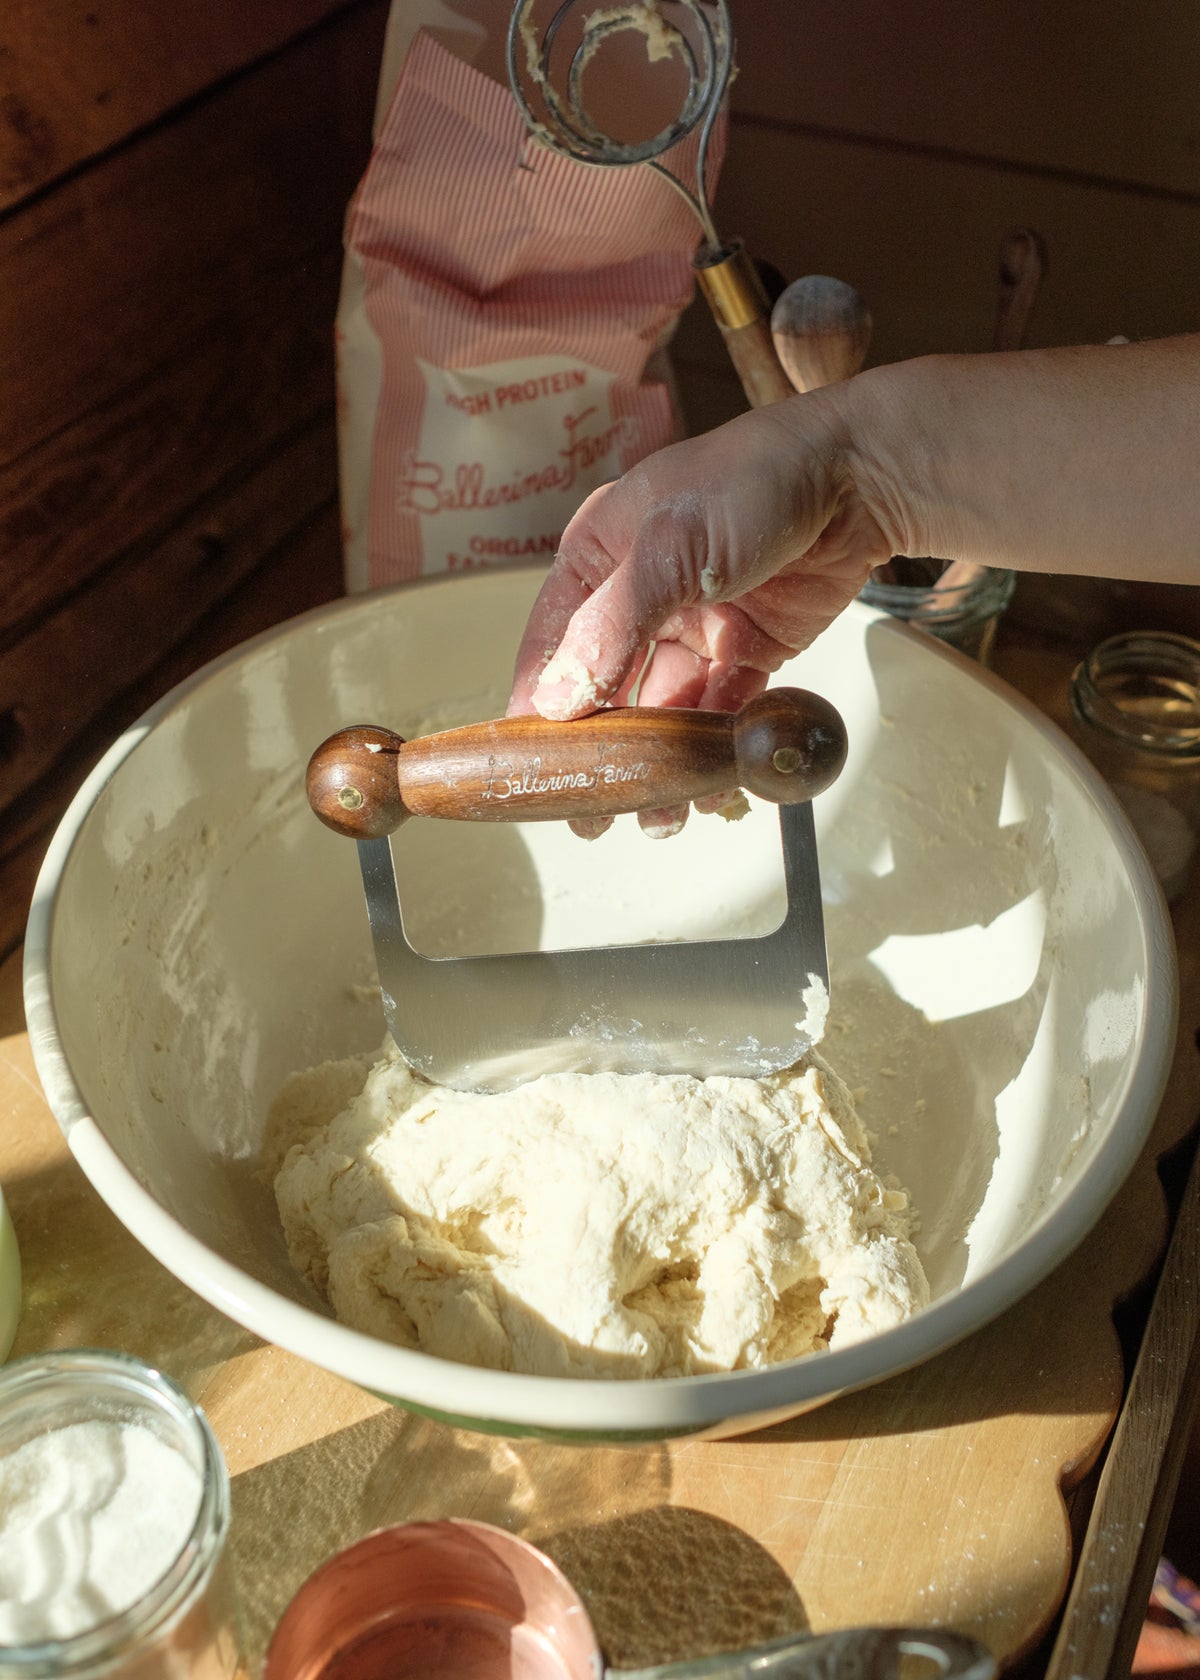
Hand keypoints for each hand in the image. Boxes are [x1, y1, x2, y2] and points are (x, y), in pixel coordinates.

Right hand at [506, 396, 893, 834]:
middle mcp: (640, 595)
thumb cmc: (753, 482)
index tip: (528, 766)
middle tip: (590, 815)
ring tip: (656, 817)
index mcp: (601, 556)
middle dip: (600, 751)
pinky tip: (706, 788)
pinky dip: (712, 749)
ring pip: (663, 708)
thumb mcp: (670, 547)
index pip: (552, 641)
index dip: (537, 705)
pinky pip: (719, 710)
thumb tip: (557, 701)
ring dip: (657, 762)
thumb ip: (613, 625)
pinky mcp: (746, 648)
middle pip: (605, 686)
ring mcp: (694, 624)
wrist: (859, 476)